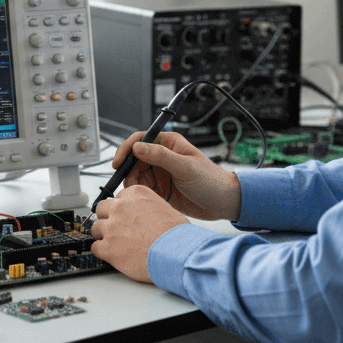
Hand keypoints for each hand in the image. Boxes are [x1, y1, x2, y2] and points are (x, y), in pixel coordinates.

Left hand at [90, 184, 186, 282]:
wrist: (177, 254)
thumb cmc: (177, 235)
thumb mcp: (166, 210)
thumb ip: (148, 209)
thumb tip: (143, 216)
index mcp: (135, 194)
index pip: (118, 197)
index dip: (122, 210)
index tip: (125, 217)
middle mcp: (121, 207)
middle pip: (102, 209)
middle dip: (108, 219)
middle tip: (117, 229)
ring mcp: (112, 227)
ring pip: (96, 228)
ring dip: (104, 236)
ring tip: (117, 245)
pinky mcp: (107, 247)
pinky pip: (95, 248)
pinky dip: (103, 252)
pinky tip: (113, 256)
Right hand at [112, 131, 240, 220]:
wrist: (223, 203)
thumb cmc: (211, 180)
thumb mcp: (185, 167)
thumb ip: (161, 156)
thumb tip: (138, 147)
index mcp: (169, 144)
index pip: (140, 140)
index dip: (126, 150)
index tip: (118, 163)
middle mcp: (162, 157)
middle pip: (134, 160)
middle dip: (129, 172)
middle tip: (132, 185)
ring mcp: (161, 173)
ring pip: (137, 177)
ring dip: (135, 185)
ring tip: (143, 194)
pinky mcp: (161, 189)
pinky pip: (144, 190)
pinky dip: (141, 195)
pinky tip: (147, 200)